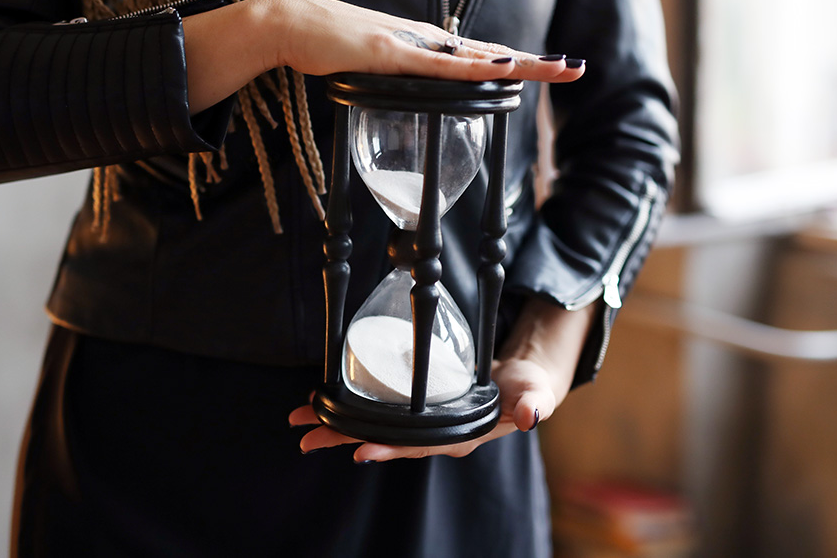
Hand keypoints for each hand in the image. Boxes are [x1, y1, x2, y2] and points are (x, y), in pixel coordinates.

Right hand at [183, 0, 584, 113]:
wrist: (292, 24)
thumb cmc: (329, 44)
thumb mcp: (374, 66)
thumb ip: (398, 76)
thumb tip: (416, 91)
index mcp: (426, 46)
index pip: (482, 56)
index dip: (517, 63)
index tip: (549, 68)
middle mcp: (429, 41)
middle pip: (493, 54)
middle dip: (536, 62)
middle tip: (575, 68)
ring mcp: (413, 45)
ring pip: (478, 58)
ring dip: (521, 64)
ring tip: (559, 66)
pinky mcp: (393, 53)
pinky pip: (442, 66)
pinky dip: (475, 69)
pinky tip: (502, 69)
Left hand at [288, 297, 594, 461]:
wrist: (518, 385)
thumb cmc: (525, 390)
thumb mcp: (534, 392)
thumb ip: (533, 403)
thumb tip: (531, 416)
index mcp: (457, 437)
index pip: (418, 446)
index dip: (390, 448)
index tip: (360, 451)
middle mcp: (433, 436)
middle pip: (384, 440)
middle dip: (345, 439)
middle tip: (307, 438)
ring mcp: (421, 423)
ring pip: (373, 428)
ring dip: (336, 425)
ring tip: (301, 422)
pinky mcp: (413, 407)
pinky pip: (377, 411)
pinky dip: (350, 407)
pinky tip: (324, 403)